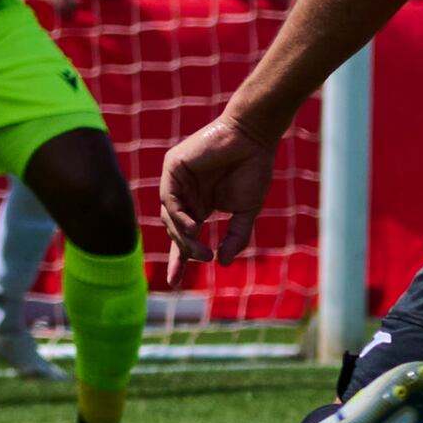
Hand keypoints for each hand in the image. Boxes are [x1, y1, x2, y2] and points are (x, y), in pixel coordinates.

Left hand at [157, 110, 277, 282]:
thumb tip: (223, 263)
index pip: (184, 237)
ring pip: (169, 216)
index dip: (179, 260)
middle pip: (175, 230)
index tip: (175, 283)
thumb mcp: (245, 212)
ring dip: (183, 235)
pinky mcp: (173, 167)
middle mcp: (185, 194)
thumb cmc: (253, 169)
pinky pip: (169, 198)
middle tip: (203, 258)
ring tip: (199, 248)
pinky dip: (178, 215)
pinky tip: (194, 227)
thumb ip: (235, 237)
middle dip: (186, 249)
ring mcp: (177, 180)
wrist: (254, 138)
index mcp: (199, 205)